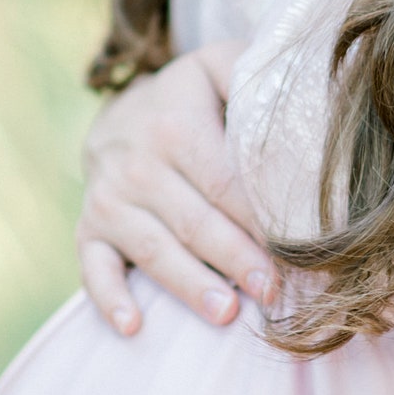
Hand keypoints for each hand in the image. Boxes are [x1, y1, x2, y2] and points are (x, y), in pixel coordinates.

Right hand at [78, 40, 276, 334]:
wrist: (120, 112)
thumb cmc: (190, 99)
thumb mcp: (217, 68)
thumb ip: (252, 73)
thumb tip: (304, 91)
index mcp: (173, 126)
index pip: (223, 181)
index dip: (257, 218)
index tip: (294, 249)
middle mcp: (135, 165)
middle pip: (193, 221)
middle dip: (235, 258)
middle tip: (272, 291)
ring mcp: (108, 200)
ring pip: (152, 249)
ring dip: (189, 284)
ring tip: (226, 313)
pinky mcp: (89, 230)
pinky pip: (93, 268)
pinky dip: (109, 298)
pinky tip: (133, 326)